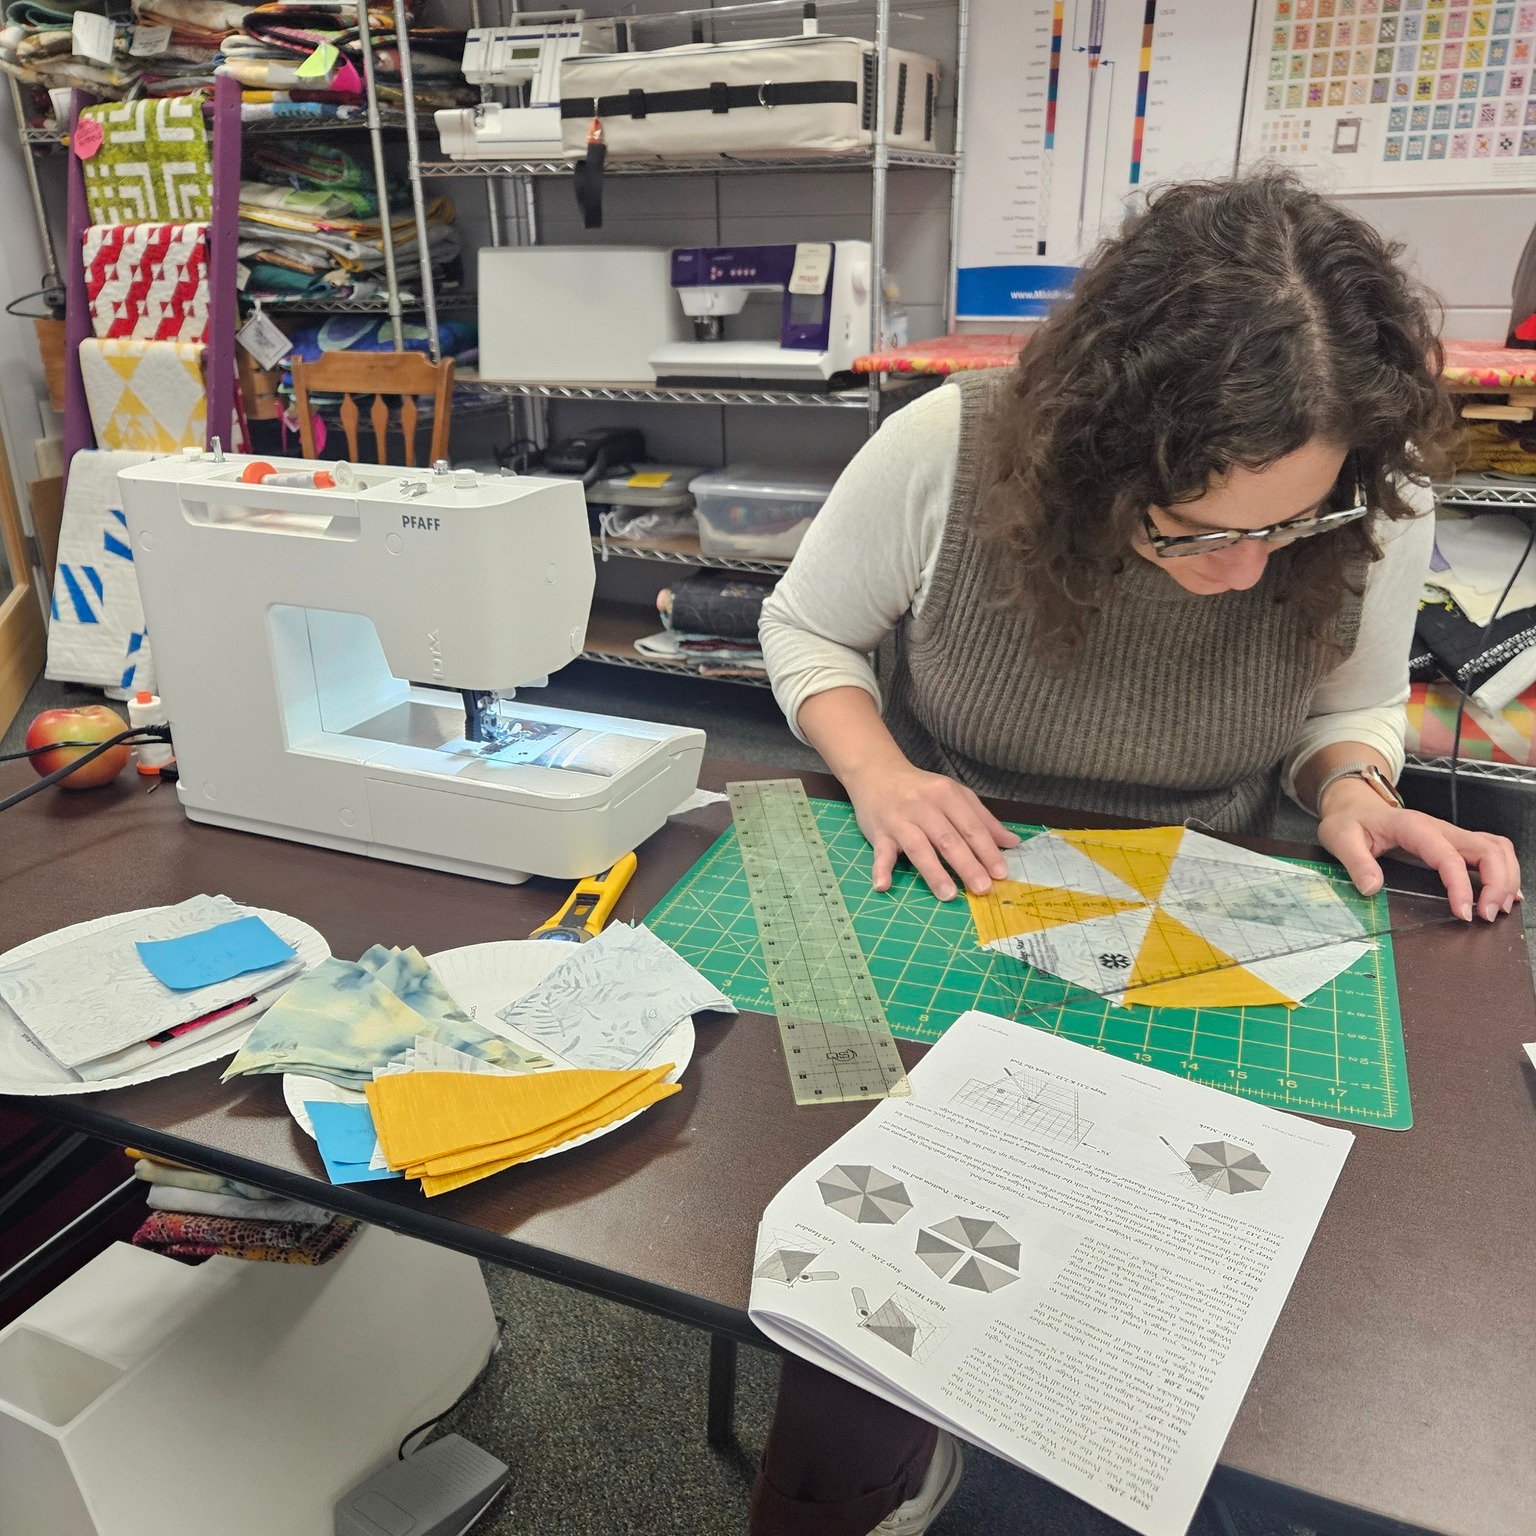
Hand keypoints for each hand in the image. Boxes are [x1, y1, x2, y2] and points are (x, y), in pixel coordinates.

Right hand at [844, 760, 1019, 900]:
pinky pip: (880, 853)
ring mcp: (899, 820)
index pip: (970, 826)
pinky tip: (883, 886)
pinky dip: (880, 869)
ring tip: (949, 894)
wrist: (876, 772)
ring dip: (933, 872)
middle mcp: (923, 806)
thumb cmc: (921, 790)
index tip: (1001, 873)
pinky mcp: (878, 833)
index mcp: (946, 795)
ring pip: (919, 847)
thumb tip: (1012, 842)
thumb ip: (982, 819)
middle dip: (967, 865)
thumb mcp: (954, 796)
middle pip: (948, 838)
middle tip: (982, 888)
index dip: (987, 850)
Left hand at [1317, 778, 1521, 921]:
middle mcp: (1439, 829)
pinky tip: (1506, 892)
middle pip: (1487, 849)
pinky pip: (1490, 850)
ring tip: (1500, 907)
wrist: (1353, 805)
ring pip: (1495, 848)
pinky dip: (1504, 870)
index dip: (1462, 886)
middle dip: (1498, 883)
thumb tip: (1372, 888)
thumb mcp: (1340, 839)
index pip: (1448, 857)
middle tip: (1488, 915)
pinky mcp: (1453, 842)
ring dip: (1506, 877)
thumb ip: (1356, 862)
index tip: (1464, 913)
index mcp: (1414, 828)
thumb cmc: (1349, 821)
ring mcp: (1449, 835)